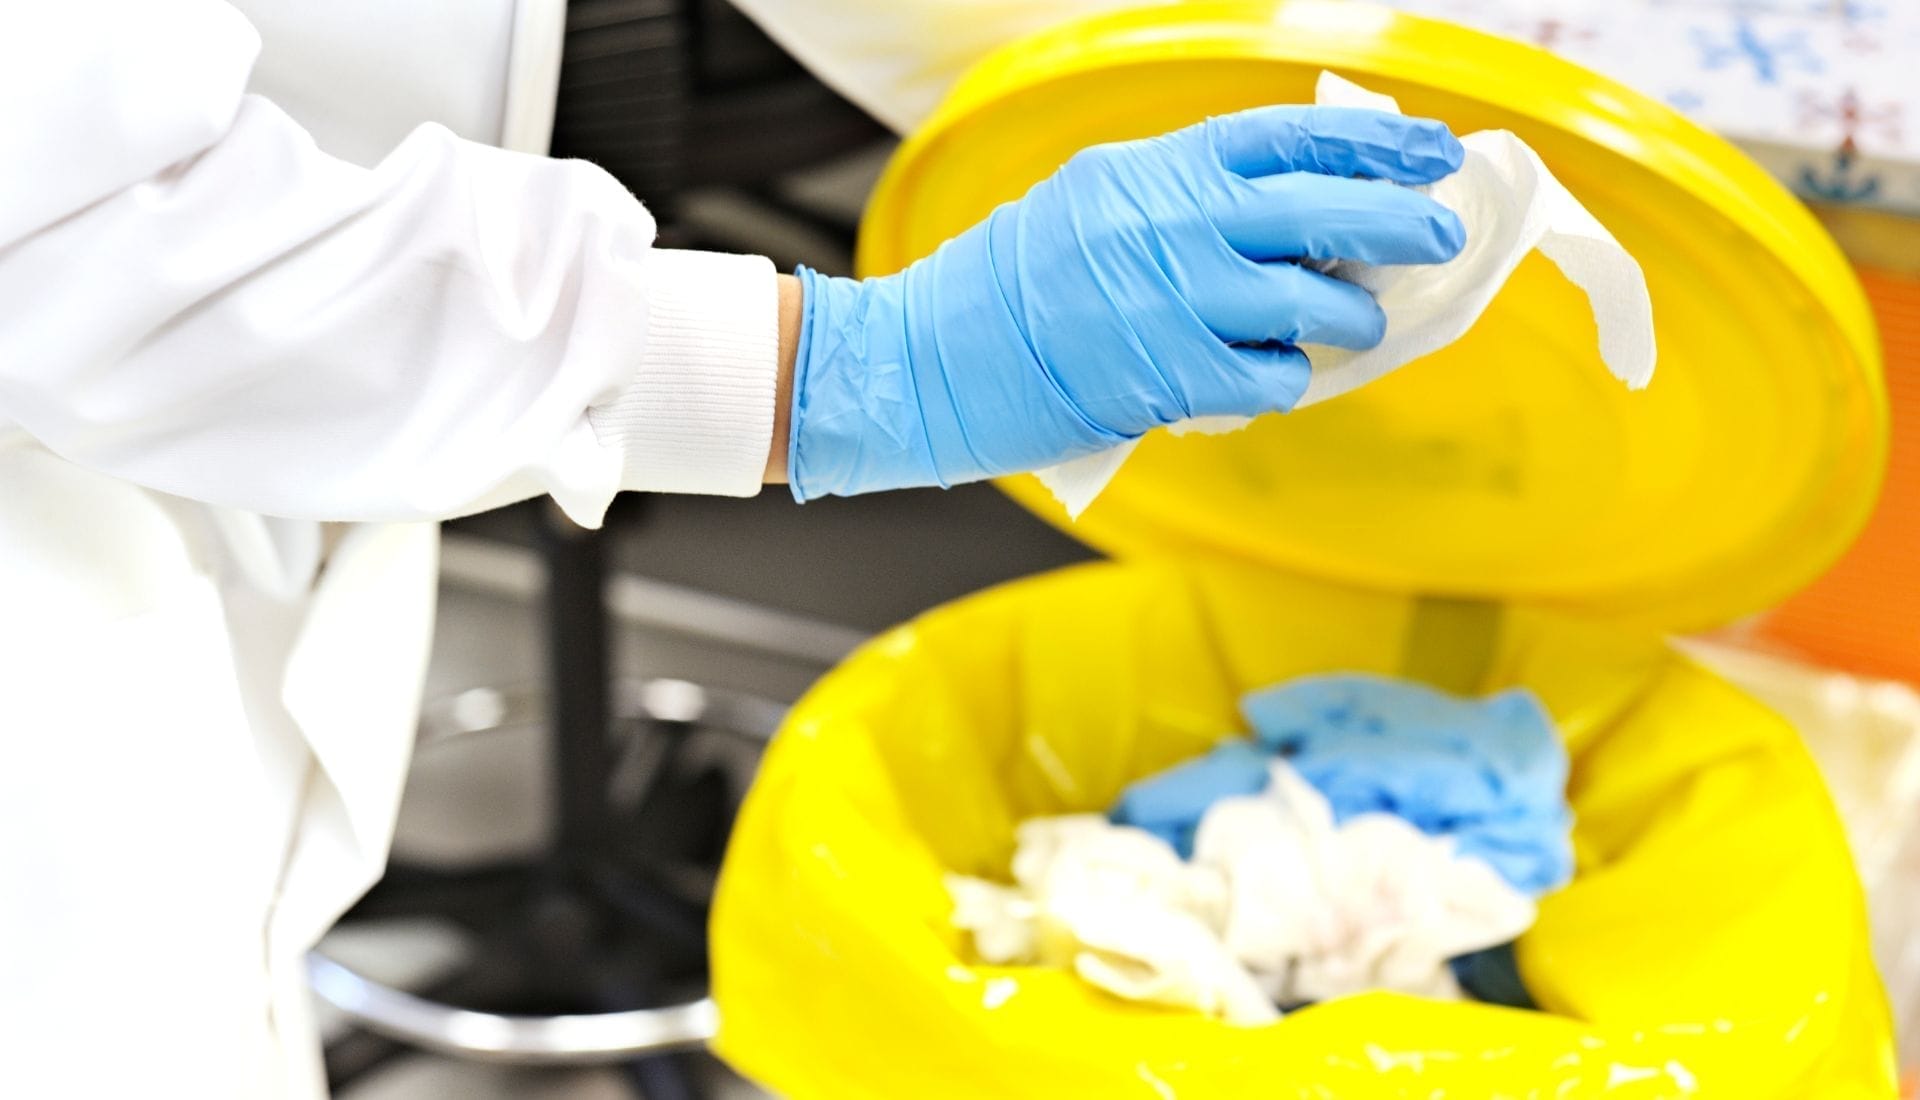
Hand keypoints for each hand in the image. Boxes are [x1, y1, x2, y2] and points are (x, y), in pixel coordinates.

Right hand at [785, 105, 1466, 499]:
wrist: (932, 356)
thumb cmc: (1011, 282)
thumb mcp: (1096, 197)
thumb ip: (1185, 194)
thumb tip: (1288, 204)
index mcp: (1160, 167)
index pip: (1294, 136)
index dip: (1376, 140)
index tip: (1430, 148)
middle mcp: (1178, 222)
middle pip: (1329, 207)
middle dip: (1403, 220)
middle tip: (1442, 233)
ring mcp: (1180, 300)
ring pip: (1319, 304)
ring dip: (1350, 317)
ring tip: (1348, 322)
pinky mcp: (1174, 376)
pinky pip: (1276, 377)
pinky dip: (1287, 378)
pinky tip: (1270, 373)